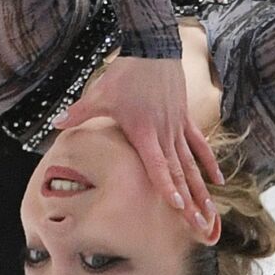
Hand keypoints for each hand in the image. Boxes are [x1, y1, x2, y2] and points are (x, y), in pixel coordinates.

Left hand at [53, 56, 222, 232]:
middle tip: (201, 226)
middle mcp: (165, 133)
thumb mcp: (100, 93)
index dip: (168, 187)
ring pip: (193, 165)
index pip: (159, 166)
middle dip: (191, 202)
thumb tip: (56, 124)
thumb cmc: (126, 73)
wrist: (153, 48)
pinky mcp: (185, 119)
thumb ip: (80, 112)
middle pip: (180, 173)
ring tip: (212, 214)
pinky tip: (219, 181)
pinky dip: (209, 163)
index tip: (180, 207)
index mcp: (145, 132)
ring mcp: (178, 127)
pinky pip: (200, 146)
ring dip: (203, 190)